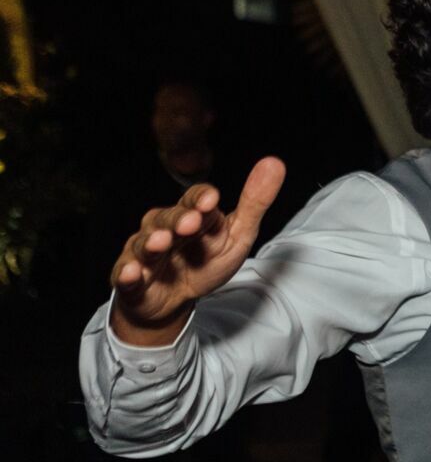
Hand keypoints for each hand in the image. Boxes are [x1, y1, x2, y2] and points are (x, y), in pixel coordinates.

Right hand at [109, 157, 285, 345]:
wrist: (173, 299)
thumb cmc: (205, 262)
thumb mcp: (236, 235)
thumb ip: (254, 203)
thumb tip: (275, 163)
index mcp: (191, 215)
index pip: (195, 200)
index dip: (201, 199)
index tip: (212, 200)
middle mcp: (163, 229)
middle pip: (168, 219)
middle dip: (178, 220)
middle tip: (190, 223)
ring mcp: (144, 253)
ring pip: (144, 245)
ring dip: (151, 243)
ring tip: (160, 243)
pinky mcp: (129, 279)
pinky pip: (125, 276)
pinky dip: (127, 274)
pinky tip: (131, 273)